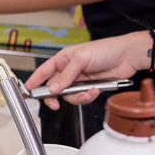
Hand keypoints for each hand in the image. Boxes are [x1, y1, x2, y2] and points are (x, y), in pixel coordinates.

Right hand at [23, 31, 148, 109]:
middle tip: (55, 104)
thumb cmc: (105, 50)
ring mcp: (79, 80)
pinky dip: (88, 96)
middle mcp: (69, 70)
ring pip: (69, 95)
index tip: (27, 91)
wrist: (127, 57)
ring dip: (77, 97)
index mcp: (63, 59)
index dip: (35, 81)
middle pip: (54, 88)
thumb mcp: (81, 59)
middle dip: (55, 97)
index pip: (44, 71)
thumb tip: (54, 88)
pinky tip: (95, 90)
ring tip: (88, 92)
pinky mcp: (89, 87)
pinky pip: (82, 97)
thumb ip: (66, 75)